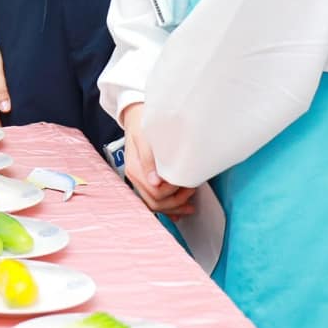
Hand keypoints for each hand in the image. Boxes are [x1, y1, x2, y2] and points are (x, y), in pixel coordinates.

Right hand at [121, 103, 196, 218]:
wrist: (136, 115)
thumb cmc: (143, 123)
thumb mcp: (144, 137)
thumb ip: (148, 159)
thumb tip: (155, 182)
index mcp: (135, 169)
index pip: (155, 193)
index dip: (173, 193)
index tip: (187, 184)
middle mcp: (136, 178)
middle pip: (155, 203)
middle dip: (176, 202)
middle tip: (192, 191)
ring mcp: (139, 180)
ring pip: (154, 205)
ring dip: (173, 207)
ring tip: (189, 204)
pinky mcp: (145, 179)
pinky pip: (153, 200)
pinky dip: (167, 208)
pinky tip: (177, 212)